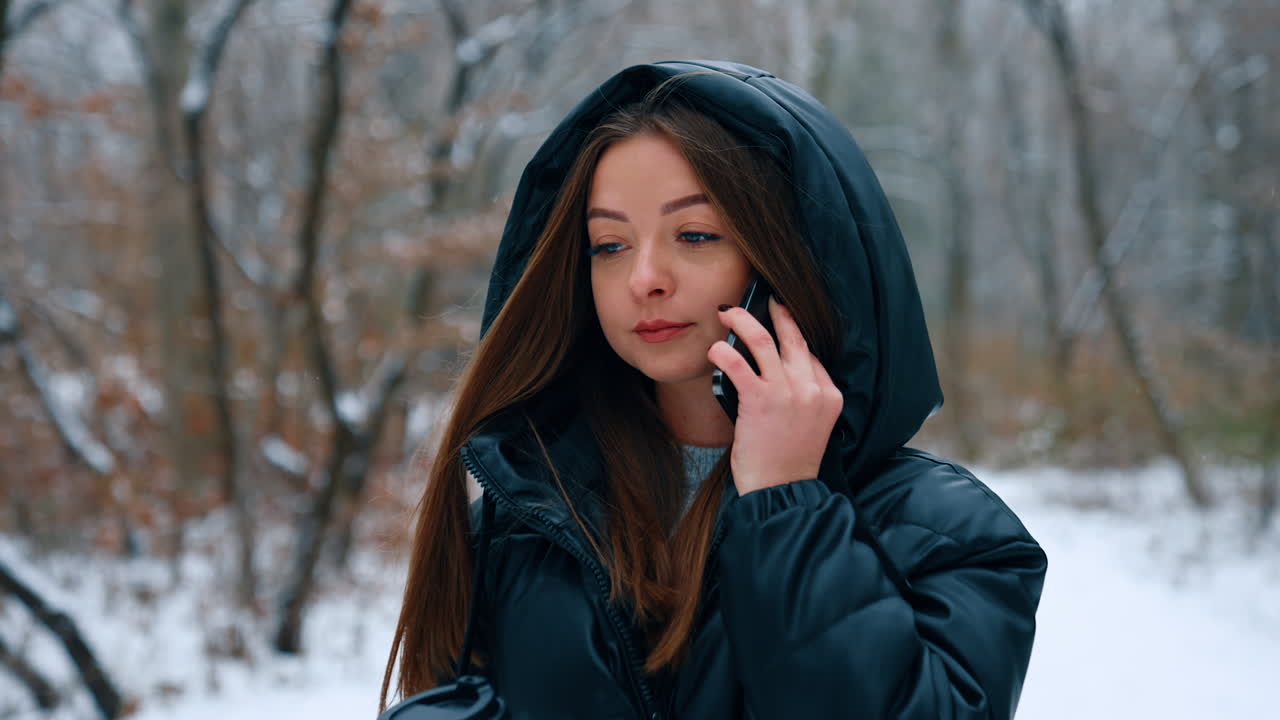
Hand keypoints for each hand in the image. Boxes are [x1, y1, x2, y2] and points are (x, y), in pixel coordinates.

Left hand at [707, 297, 842, 494]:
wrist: (782, 491)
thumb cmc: (788, 463)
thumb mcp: (809, 426)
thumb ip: (801, 398)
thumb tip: (773, 372)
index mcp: (829, 395)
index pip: (810, 354)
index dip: (793, 336)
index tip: (779, 323)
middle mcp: (812, 388)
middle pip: (793, 337)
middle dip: (776, 313)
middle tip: (764, 301)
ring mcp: (788, 392)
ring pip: (763, 340)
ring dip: (743, 320)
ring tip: (729, 313)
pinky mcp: (760, 400)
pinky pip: (738, 363)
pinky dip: (723, 351)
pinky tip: (715, 349)